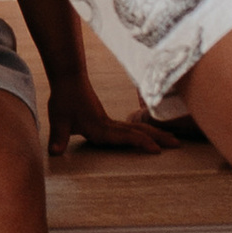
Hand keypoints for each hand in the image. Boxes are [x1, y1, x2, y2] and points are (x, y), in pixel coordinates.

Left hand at [45, 76, 183, 160]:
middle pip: (138, 132)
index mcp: (100, 127)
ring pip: (137, 128)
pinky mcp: (107, 120)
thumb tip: (54, 153)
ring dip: (154, 134)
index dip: (140, 143)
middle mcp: (109, 125)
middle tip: (177, 145)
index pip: (125, 136)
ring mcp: (110, 122)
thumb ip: (58, 137)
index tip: (156, 149)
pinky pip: (129, 127)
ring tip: (173, 139)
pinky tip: (150, 134)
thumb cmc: (64, 99)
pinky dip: (143, 131)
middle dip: (158, 138)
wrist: (69, 78)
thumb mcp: (59, 119)